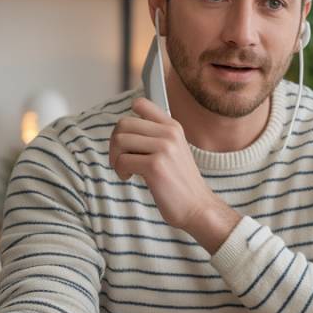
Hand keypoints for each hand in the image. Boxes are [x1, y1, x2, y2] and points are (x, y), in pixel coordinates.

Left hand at [109, 97, 240, 252]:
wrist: (197, 207)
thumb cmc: (180, 183)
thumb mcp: (174, 151)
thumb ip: (155, 136)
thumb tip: (122, 129)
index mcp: (173, 126)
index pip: (141, 104)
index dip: (126, 122)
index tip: (128, 142)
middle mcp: (169, 133)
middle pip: (123, 124)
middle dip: (115, 144)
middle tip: (122, 160)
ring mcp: (164, 148)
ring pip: (119, 140)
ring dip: (115, 158)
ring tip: (126, 170)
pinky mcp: (155, 166)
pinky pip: (122, 160)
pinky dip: (120, 171)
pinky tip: (130, 177)